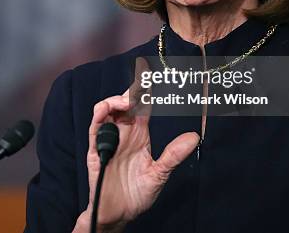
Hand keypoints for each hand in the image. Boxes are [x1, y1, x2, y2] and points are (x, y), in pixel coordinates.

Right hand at [74, 57, 198, 231]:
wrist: (119, 213)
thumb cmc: (138, 194)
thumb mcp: (160, 173)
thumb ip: (174, 154)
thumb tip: (195, 137)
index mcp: (139, 134)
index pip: (143, 105)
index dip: (146, 90)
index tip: (153, 74)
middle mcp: (123, 132)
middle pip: (124, 102)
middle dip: (132, 90)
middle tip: (143, 84)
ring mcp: (109, 138)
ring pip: (107, 109)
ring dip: (116, 100)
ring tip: (127, 101)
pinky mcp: (95, 148)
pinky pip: (94, 126)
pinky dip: (99, 114)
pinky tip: (109, 110)